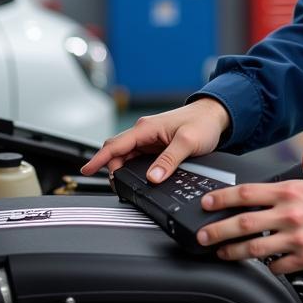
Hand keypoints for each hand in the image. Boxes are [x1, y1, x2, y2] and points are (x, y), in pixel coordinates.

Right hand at [80, 97, 229, 180]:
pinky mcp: (156, 145)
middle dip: (110, 168)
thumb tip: (153, 177)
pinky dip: (133, 168)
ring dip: (122, 169)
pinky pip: (138, 157)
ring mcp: (150, 139)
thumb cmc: (203, 122)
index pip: (115, 144)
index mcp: (147, 128)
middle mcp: (145, 132)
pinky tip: (135, 177)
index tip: (86, 169)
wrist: (216, 115)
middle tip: (115, 187)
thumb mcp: (188, 142)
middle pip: (118, 151)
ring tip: (124, 185)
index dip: (99, 159)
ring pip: (127, 155)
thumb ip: (169, 160)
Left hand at [195, 149, 302, 274]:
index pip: (247, 193)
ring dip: (235, 252)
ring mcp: (295, 238)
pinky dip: (268, 266)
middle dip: (218, 230)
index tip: (207, 203)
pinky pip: (278, 266)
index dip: (222, 198)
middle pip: (244, 223)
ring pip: (255, 248)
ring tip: (222, 253)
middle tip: (203, 236)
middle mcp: (288, 214)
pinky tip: (263, 265)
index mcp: (290, 192)